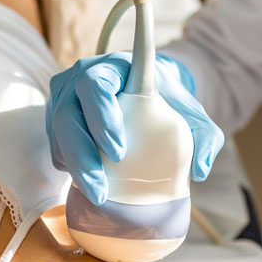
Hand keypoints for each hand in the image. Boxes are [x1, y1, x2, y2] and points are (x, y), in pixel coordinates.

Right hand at [45, 52, 223, 204]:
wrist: (148, 95)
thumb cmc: (169, 102)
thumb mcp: (193, 115)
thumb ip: (206, 137)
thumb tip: (201, 171)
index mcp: (114, 67)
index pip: (96, 85)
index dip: (102, 117)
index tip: (119, 152)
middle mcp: (80, 77)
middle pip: (68, 113)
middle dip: (83, 153)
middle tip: (102, 188)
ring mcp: (64, 97)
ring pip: (58, 132)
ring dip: (74, 166)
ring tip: (97, 194)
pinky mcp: (56, 120)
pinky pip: (55, 145)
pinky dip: (68, 165)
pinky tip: (85, 184)